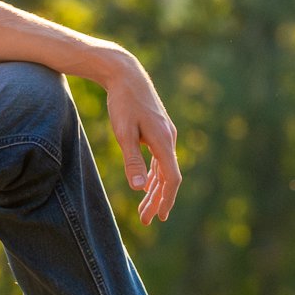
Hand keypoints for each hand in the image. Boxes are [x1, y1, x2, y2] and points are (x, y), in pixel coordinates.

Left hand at [104, 52, 180, 224]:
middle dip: (158, 200)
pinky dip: (154, 174)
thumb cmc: (123, 102)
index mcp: (163, 141)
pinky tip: (147, 185)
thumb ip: (132, 160)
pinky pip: (159, 159)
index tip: (159, 217)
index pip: (171, 178)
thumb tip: (140, 188)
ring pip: (164, 169)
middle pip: (168, 177)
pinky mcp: (157, 130)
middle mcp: (169, 138)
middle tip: (147, 220)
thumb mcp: (124, 132)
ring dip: (155, 189)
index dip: (166, 199)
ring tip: (145, 209)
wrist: (126, 74)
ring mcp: (165, 134)